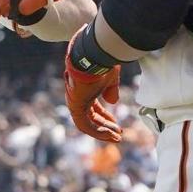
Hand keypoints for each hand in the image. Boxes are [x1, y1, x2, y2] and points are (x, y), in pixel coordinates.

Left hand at [64, 26, 120, 142]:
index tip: (116, 125)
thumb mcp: (110, 78)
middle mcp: (78, 97)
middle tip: (118, 134)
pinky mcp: (76, 105)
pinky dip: (97, 131)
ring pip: (87, 124)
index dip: (105, 118)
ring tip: (116, 137)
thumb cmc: (103, 62)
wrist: (95, 54)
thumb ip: (110, 90)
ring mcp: (75, 101)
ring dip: (102, 132)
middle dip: (105, 127)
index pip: (93, 109)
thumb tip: (112, 102)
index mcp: (85, 90)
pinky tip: (110, 134)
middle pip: (90, 118)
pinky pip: (85, 124)